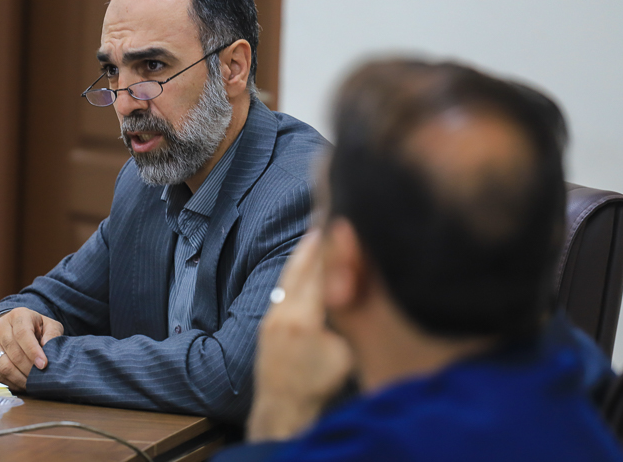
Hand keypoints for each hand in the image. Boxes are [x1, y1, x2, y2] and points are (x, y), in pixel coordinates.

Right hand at [0, 307, 63, 391]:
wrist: (14, 328)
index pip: (23, 334)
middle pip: (13, 352)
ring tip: (32, 383)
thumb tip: (48, 347)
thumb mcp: (49, 326)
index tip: (43, 365)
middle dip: (28, 368)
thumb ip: (52, 334)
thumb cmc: (36, 328)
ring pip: (3, 365)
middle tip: (40, 378)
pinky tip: (21, 384)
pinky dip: (10, 382)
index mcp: (18, 315)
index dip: (33, 351)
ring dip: (19, 378)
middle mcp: (0, 326)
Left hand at [247, 231, 354, 441]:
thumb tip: (355, 289)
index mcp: (305, 317)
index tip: (339, 223)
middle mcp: (284, 311)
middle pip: (301, 268)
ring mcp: (272, 315)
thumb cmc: (317, 386)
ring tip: (316, 233)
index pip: (321, 273)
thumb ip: (348, 321)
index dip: (331, 248)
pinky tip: (302, 264)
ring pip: (289, 276)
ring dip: (303, 255)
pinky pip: (282, 287)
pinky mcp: (267, 322)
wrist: (281, 409)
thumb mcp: (344, 354)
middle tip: (326, 214)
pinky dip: (294, 271)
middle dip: (314, 243)